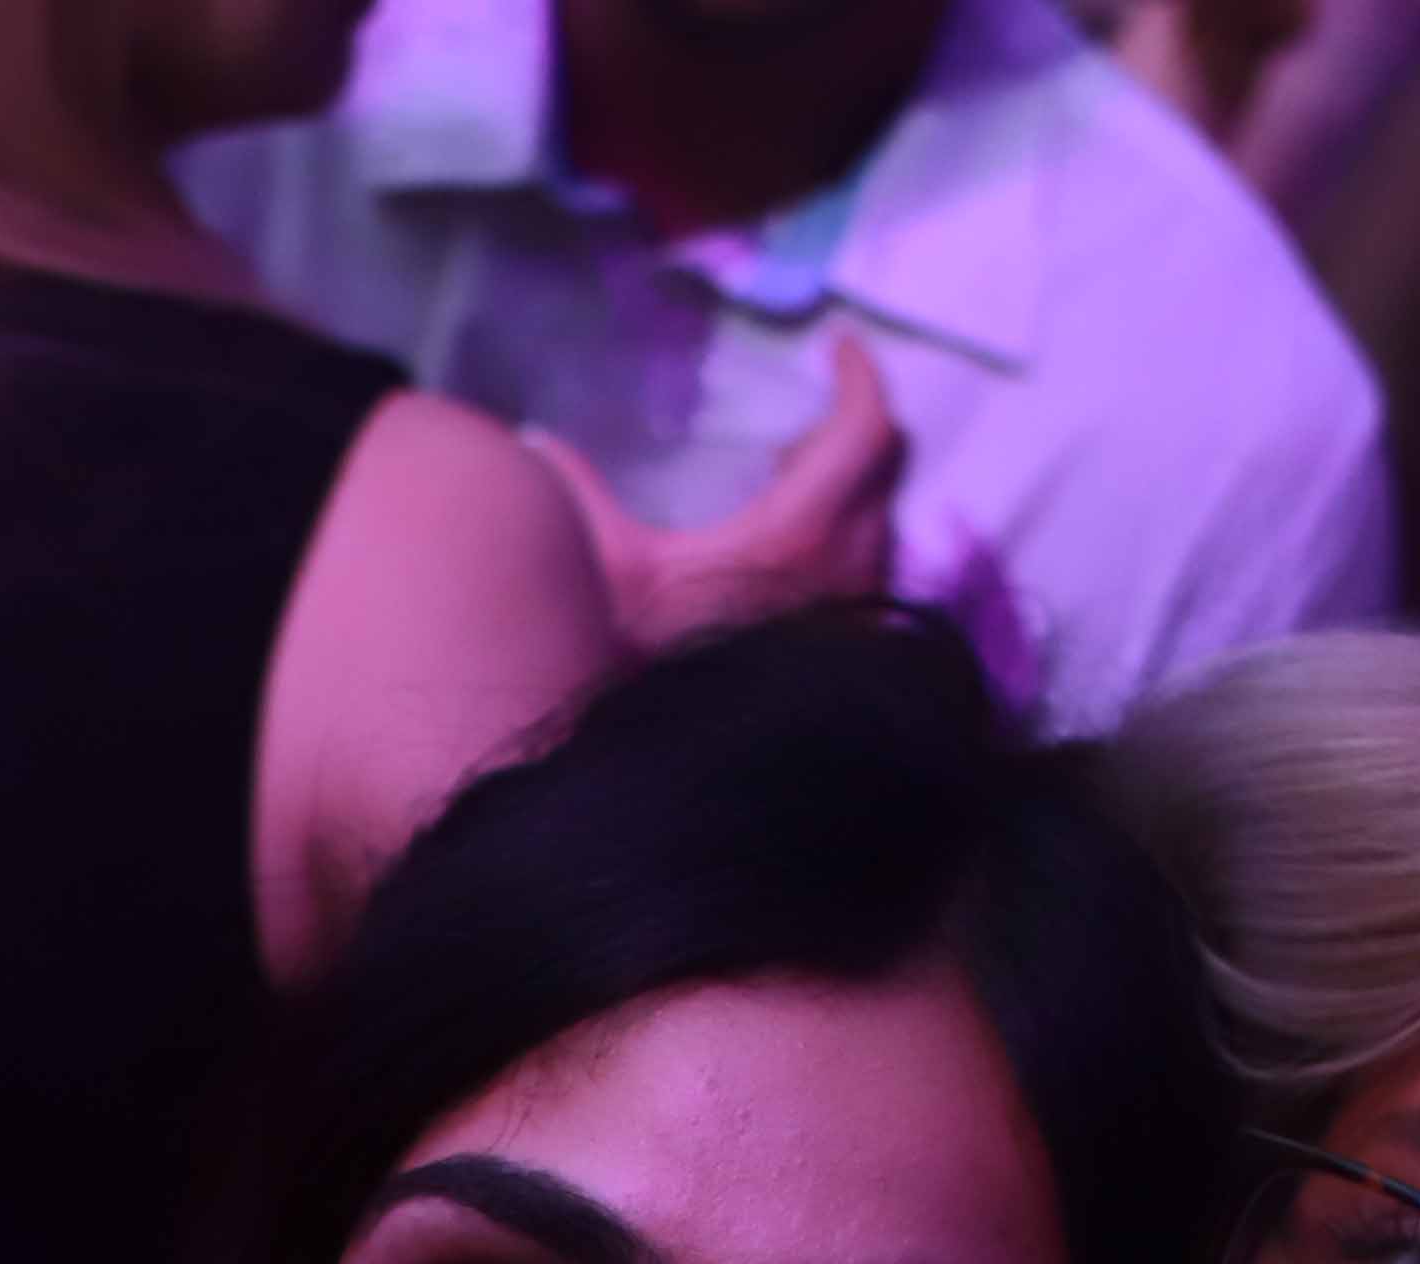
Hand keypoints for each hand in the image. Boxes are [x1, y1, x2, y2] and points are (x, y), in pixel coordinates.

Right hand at [529, 333, 904, 653]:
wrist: (689, 759)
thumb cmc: (652, 665)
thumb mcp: (611, 571)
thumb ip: (578, 497)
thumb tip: (535, 443)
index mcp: (802, 533)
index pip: (867, 429)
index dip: (861, 375)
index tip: (840, 346)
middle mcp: (850, 567)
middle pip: (884, 464)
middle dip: (848, 430)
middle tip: (796, 434)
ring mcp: (860, 609)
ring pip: (881, 518)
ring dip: (845, 490)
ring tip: (786, 488)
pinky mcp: (855, 644)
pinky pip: (872, 565)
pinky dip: (845, 538)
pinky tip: (791, 555)